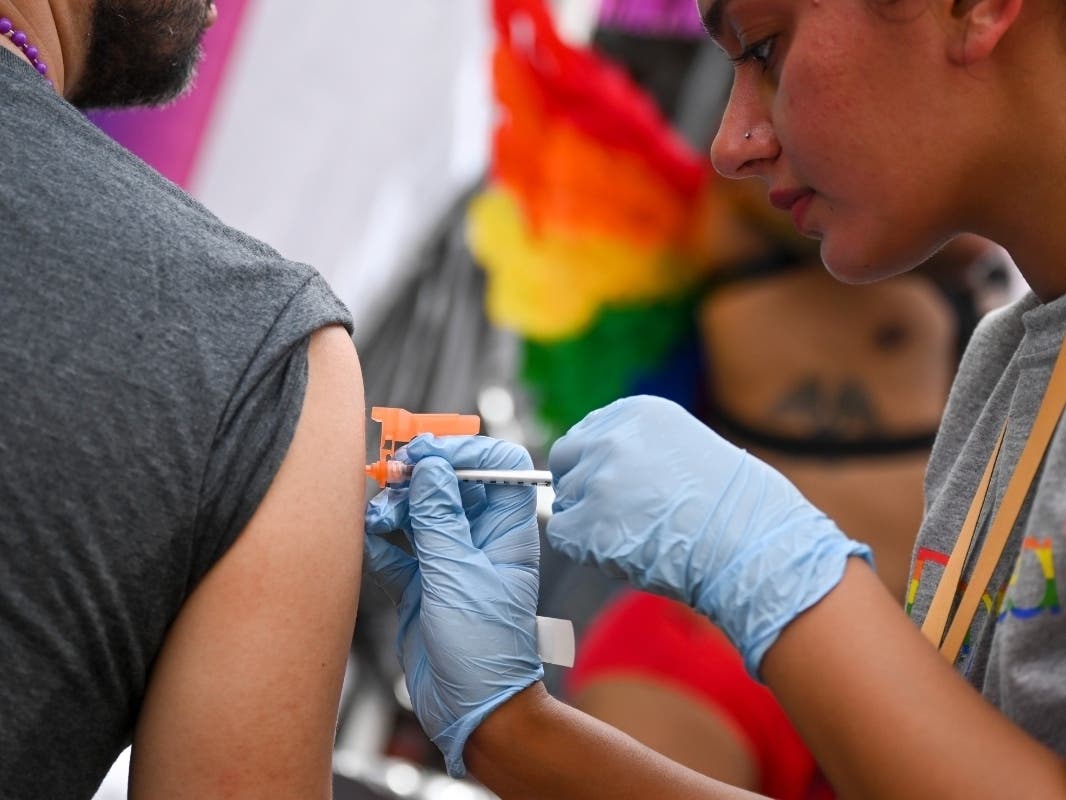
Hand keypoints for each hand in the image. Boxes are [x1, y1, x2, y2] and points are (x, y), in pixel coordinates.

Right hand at [364, 435, 543, 776]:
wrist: (473, 712)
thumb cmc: (486, 650)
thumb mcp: (459, 575)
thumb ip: (438, 518)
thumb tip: (430, 467)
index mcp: (506, 530)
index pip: (497, 466)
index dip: (466, 451)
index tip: (429, 452)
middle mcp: (478, 540)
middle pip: (449, 484)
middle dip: (418, 476)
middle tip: (392, 478)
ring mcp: (446, 561)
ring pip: (417, 512)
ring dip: (394, 507)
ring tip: (378, 516)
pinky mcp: (418, 585)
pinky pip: (394, 549)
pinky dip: (378, 540)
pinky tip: (369, 539)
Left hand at [547, 395, 872, 674]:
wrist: (754, 544)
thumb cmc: (739, 506)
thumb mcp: (687, 447)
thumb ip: (641, 449)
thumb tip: (606, 469)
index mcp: (637, 412)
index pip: (587, 433)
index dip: (597, 465)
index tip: (617, 487)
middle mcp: (611, 437)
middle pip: (566, 460)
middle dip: (583, 487)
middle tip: (616, 516)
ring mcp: (598, 479)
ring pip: (567, 502)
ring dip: (591, 523)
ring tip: (640, 537)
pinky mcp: (589, 523)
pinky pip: (564, 537)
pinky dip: (587, 551)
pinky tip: (625, 554)